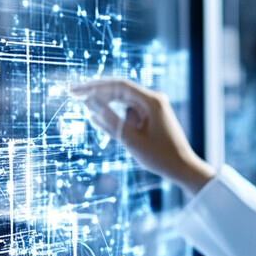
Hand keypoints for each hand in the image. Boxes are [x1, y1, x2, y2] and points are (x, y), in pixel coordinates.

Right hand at [69, 78, 215, 195]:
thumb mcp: (131, 140)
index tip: (74, 90)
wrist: (183, 169)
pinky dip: (115, 117)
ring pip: (122, 102)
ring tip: (87, 110)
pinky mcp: (150, 117)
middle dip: (96, 92)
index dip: (94, 86)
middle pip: (119, 90)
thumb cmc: (161, 157)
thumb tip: (88, 104)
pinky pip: (128, 112)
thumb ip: (109, 121)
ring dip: (105, 106)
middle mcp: (153, 100)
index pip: (118, 85)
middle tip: (72, 93)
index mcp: (152, 101)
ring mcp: (152, 108)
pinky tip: (102, 122)